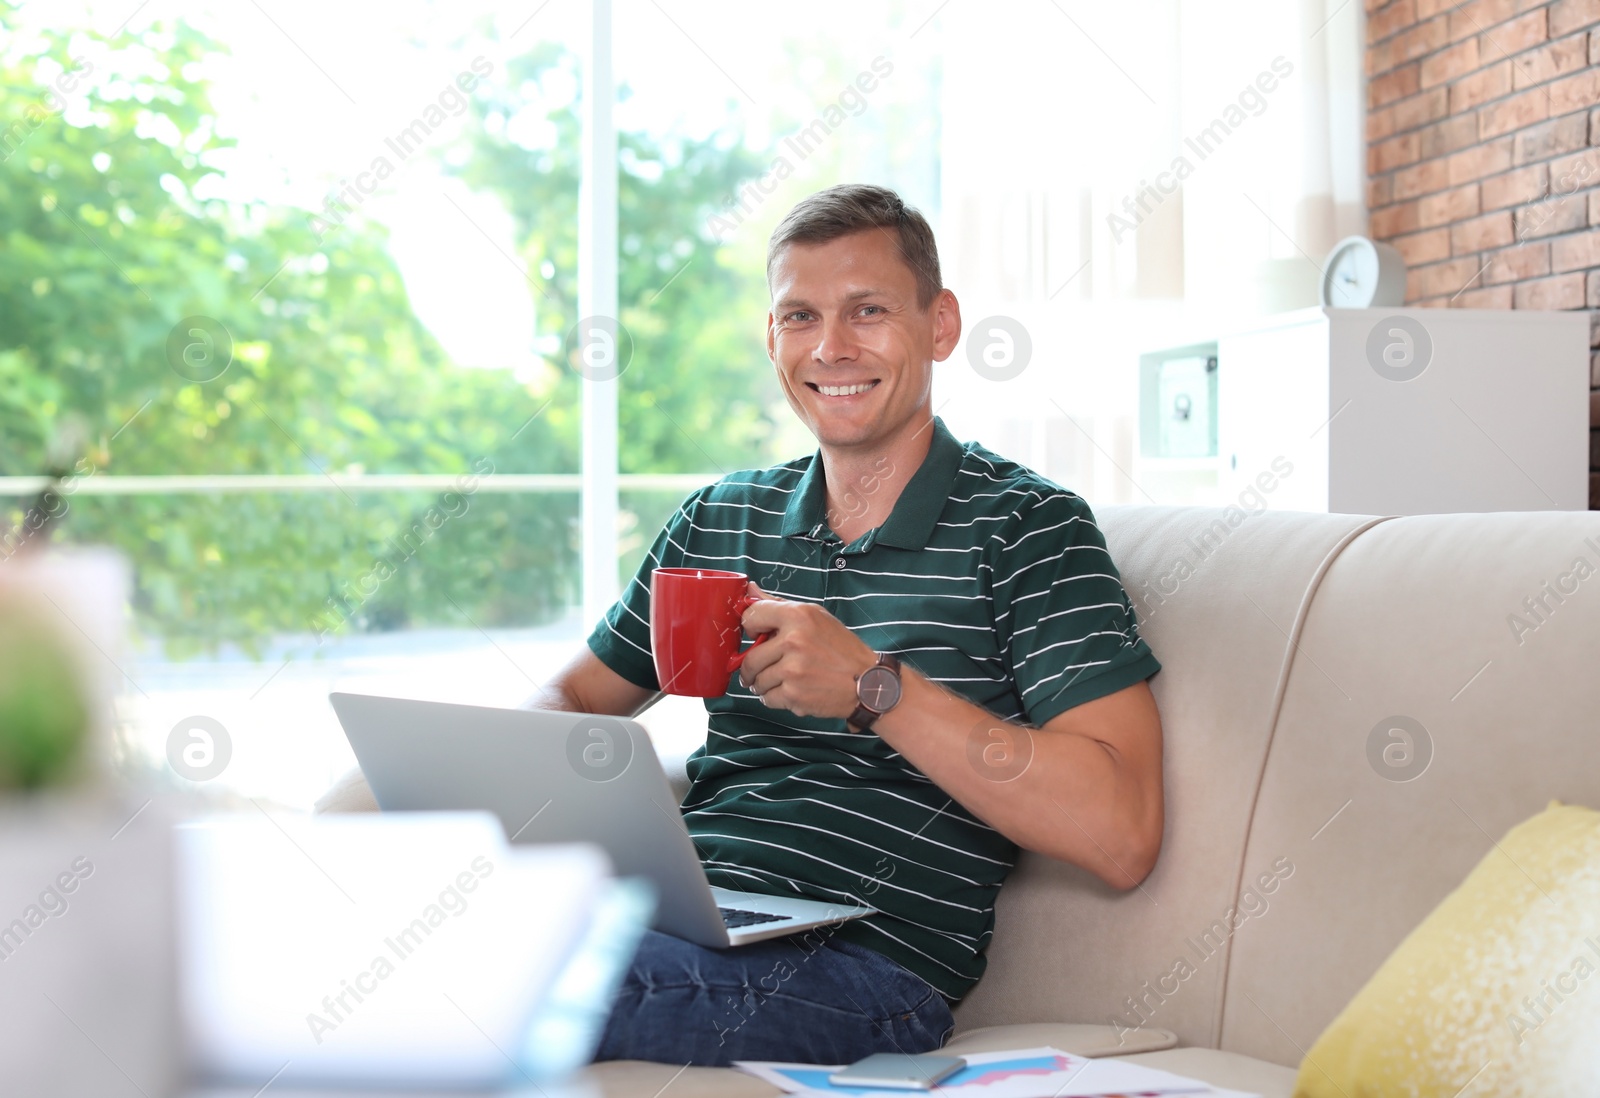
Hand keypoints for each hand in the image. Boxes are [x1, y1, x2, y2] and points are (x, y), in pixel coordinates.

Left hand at [736, 581, 876, 719]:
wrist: (868, 682)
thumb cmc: (841, 648)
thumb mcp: (815, 617)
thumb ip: (778, 605)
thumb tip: (750, 590)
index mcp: (797, 615)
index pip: (751, 617)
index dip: (751, 628)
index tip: (757, 635)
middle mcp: (793, 641)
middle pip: (750, 658)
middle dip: (753, 667)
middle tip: (763, 668)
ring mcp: (792, 670)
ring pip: (757, 681)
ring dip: (765, 684)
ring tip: (784, 680)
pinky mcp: (794, 695)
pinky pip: (767, 699)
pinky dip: (775, 698)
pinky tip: (793, 690)